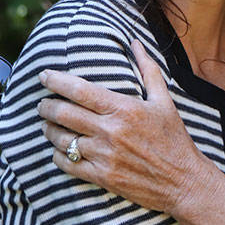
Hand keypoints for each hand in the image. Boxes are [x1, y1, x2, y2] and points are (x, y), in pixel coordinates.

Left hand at [38, 39, 217, 215]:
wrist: (183, 181)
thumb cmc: (174, 138)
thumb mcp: (164, 100)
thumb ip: (148, 69)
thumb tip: (135, 42)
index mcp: (124, 109)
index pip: (80, 90)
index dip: (56, 80)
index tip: (43, 75)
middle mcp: (111, 131)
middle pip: (64, 113)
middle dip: (46, 106)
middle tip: (42, 103)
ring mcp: (105, 156)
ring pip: (61, 139)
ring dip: (49, 130)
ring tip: (48, 125)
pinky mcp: (102, 177)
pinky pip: (67, 164)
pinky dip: (58, 155)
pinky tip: (59, 149)